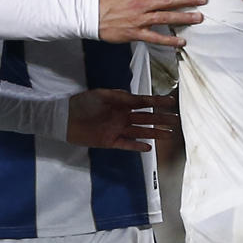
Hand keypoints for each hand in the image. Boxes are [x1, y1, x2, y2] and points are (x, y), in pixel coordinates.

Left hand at [66, 89, 181, 151]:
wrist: (65, 119)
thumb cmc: (83, 103)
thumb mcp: (102, 95)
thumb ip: (120, 96)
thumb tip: (137, 97)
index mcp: (121, 103)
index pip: (144, 102)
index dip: (158, 102)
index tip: (172, 102)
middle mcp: (122, 116)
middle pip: (146, 118)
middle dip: (162, 118)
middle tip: (177, 120)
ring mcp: (118, 129)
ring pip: (141, 131)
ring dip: (155, 132)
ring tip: (169, 134)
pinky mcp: (110, 141)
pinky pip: (127, 144)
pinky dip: (137, 146)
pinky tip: (149, 147)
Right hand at [97, 0, 204, 45]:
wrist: (92, 16)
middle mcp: (143, 4)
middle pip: (169, 0)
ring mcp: (140, 19)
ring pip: (166, 18)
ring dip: (183, 18)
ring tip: (199, 17)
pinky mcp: (137, 33)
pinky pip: (156, 38)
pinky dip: (169, 40)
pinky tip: (181, 41)